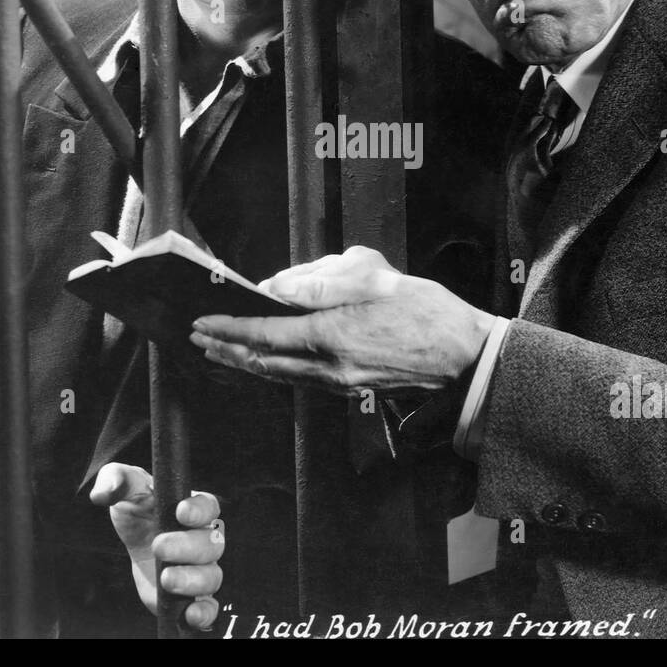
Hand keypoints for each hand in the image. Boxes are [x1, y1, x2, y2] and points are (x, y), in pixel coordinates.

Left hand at [89, 463, 223, 630]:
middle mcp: (204, 539)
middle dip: (187, 547)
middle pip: (211, 544)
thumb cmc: (137, 509)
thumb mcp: (125, 489)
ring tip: (166, 579)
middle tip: (159, 546)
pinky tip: (190, 615)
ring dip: (192, 580)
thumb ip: (116, 481)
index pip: (209, 506)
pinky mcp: (191, 597)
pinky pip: (209, 608)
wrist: (137, 540)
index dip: (199, 510)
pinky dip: (204, 614)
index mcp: (194, 508)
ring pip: (212, 576)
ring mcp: (200, 569)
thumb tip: (104, 492)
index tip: (180, 512)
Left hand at [188, 245, 494, 395]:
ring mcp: (342, 384)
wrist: (467, 358)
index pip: (265, 333)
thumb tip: (279, 287)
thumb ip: (322, 281)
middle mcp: (330, 367)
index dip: (230, 328)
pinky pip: (303, 381)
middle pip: (264, 363)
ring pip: (281, 376)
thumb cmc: (428, 311)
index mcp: (332, 335)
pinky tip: (270, 362)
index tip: (204, 322)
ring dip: (248, 364)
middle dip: (227, 351)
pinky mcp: (354, 389)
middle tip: (200, 340)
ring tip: (223, 352)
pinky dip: (276, 370)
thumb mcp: (376, 278)